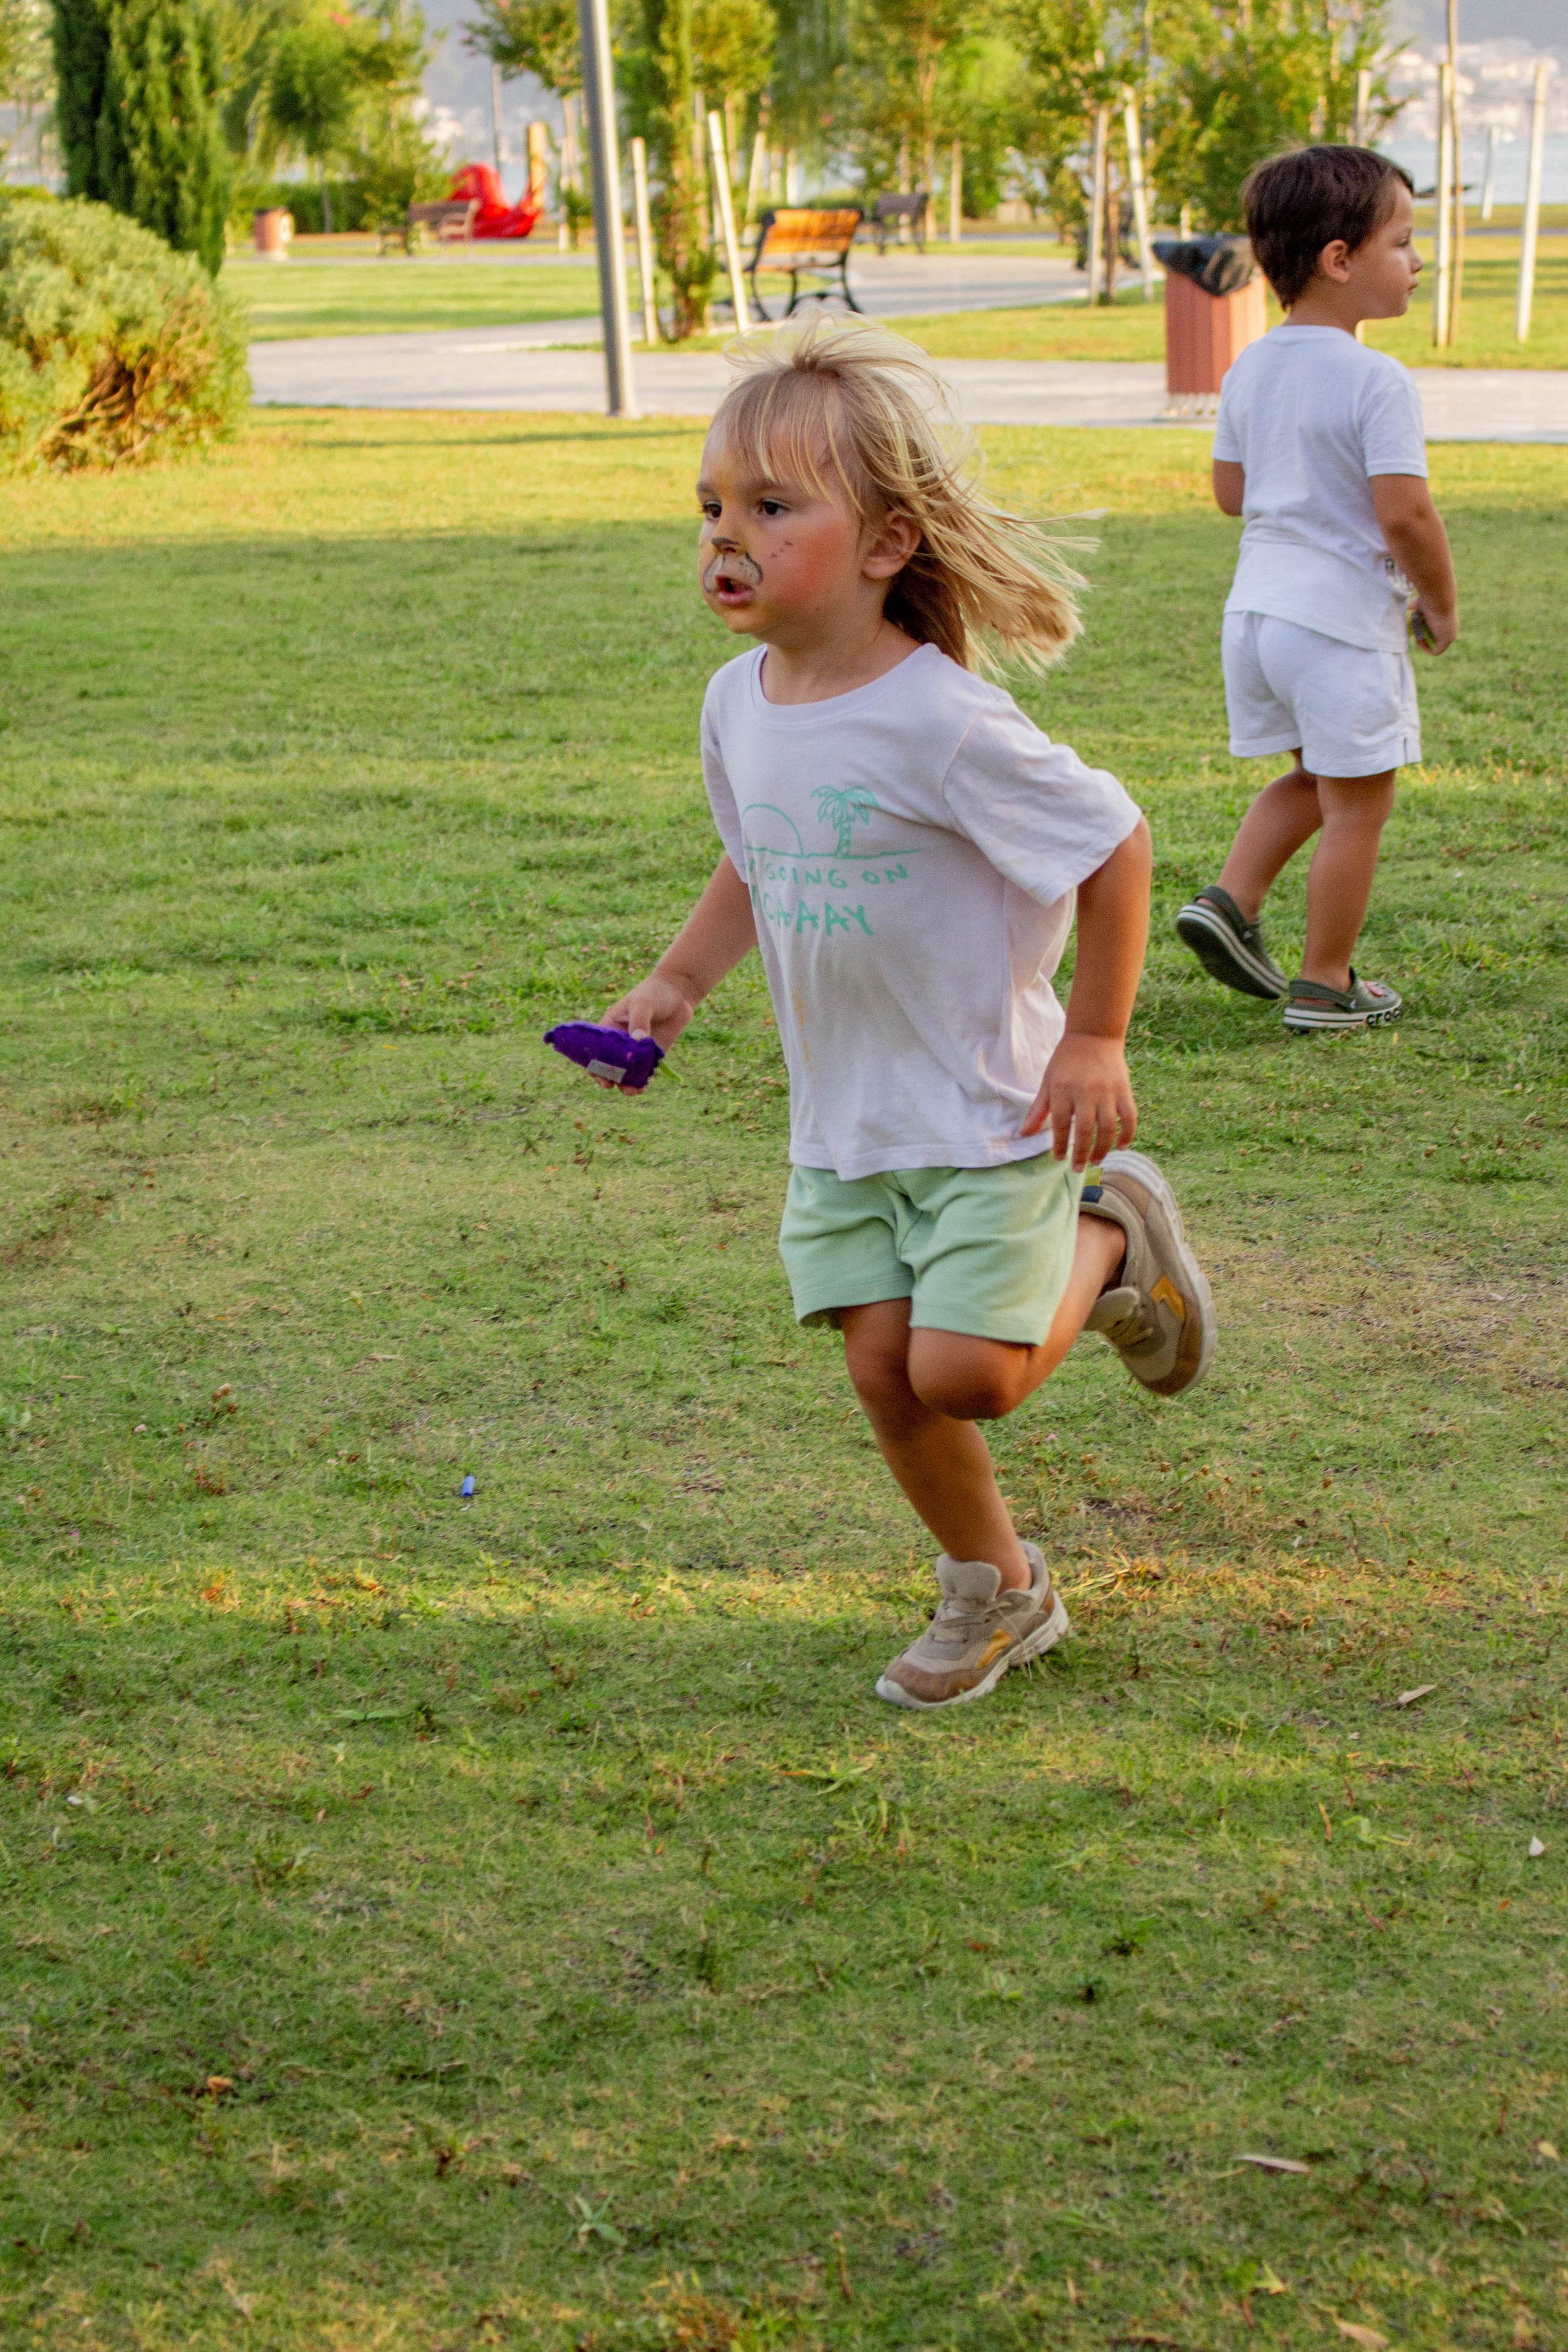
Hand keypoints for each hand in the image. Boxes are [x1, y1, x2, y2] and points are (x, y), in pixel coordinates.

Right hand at [592, 972, 696, 1087]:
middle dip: (607, 1077)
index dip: (592, 1062)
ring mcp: (636, 1051)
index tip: (596, 1072)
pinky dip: (641, 1081)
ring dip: (625, 1084)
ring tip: (631, 1090)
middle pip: (608, 1065)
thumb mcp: (643, 1002)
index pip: (595, 1048)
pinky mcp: (651, 1056)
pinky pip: (643, 1073)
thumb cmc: (654, 992)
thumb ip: (639, 1020)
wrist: (679, 993)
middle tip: (610, 1084)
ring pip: (626, 1072)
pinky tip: (642, 1087)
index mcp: (609, 1028)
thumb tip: (638, 1041)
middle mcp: (620, 1042)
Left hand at [1021, 1033, 1135, 1167]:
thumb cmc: (1066, 1060)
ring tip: (1096, 1161)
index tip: (1058, 1157)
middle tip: (1079, 1168)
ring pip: (1107, 1127)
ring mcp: (1107, 1091)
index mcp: (1063, 1089)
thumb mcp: (1048, 1082)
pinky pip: (1129, 1116)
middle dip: (1081, 1153)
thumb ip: (1038, 1109)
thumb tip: (1024, 1134)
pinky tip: (1121, 1145)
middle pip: (1084, 1130)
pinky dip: (1127, 1133)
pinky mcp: (1124, 1089)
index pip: (1059, 1124)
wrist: (1093, 1035)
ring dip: (1103, 1148)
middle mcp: (1085, 1092)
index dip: (1059, 1144)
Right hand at [1411, 597, 1457, 654]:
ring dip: (1423, 642)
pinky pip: (1436, 651)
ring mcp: (1450, 635)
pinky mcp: (1447, 641)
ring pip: (1435, 645)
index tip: (1416, 627)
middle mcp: (1451, 628)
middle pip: (1435, 639)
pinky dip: (1426, 648)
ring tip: (1416, 634)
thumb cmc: (1429, 598)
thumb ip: (1414, 607)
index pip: (1436, 632)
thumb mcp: (1419, 603)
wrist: (1438, 598)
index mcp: (1447, 620)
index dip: (1424, 632)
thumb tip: (1407, 608)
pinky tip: (1419, 640)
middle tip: (1415, 631)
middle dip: (1423, 637)